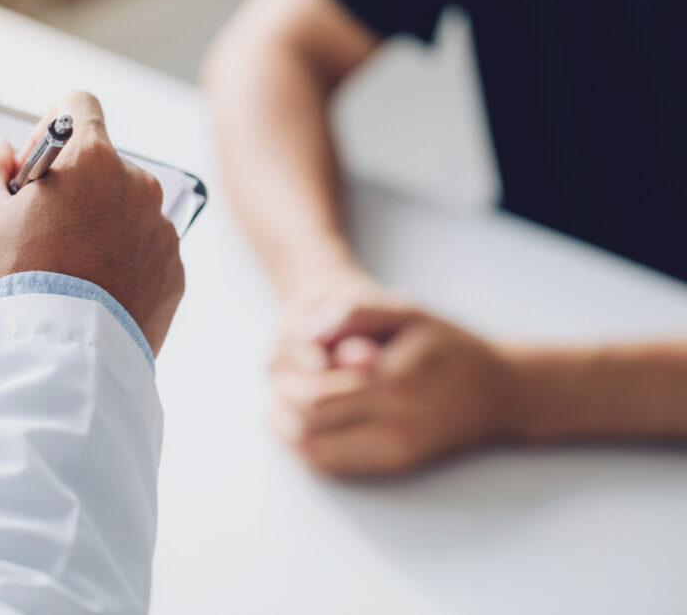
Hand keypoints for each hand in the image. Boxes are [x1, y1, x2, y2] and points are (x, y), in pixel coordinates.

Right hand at [0, 91, 184, 354]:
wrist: (64, 354)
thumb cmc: (21, 283)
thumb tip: (0, 152)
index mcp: (93, 159)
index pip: (77, 106)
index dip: (49, 131)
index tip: (35, 172)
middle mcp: (138, 184)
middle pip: (102, 164)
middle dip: (74, 187)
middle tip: (42, 232)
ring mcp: (162, 229)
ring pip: (126, 209)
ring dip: (101, 225)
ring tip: (70, 269)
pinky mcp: (175, 270)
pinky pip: (146, 250)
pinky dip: (124, 262)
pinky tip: (95, 290)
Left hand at [270, 296, 512, 474]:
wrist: (501, 392)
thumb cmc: (449, 345)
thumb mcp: (406, 311)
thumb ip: (354, 313)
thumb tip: (305, 331)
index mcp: (395, 381)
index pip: (314, 392)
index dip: (286, 378)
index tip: (281, 359)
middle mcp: (395, 424)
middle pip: (308, 423)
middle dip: (281, 401)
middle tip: (275, 380)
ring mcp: (394, 450)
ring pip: (313, 451)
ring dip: (285, 428)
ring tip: (278, 402)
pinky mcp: (394, 464)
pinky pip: (332, 464)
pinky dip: (304, 445)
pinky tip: (298, 422)